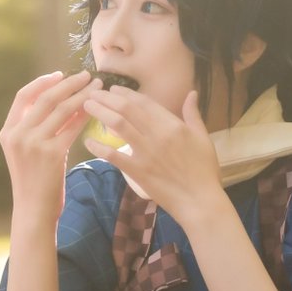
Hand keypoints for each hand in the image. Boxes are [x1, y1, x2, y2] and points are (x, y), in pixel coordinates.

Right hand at [0, 71, 98, 226]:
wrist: (33, 210)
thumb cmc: (32, 180)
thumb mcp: (24, 151)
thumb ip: (33, 127)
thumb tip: (60, 100)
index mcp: (7, 131)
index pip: (23, 96)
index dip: (42, 82)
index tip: (60, 74)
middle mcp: (17, 135)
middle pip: (45, 98)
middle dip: (69, 83)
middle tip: (87, 75)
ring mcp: (33, 144)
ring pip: (61, 110)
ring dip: (82, 95)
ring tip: (97, 88)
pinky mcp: (51, 154)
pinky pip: (72, 127)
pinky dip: (85, 115)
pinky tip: (96, 109)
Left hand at [82, 88, 224, 227]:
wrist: (200, 201)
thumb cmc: (204, 170)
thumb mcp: (203, 138)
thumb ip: (193, 114)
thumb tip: (191, 93)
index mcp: (173, 125)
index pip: (144, 102)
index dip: (126, 93)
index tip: (113, 89)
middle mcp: (157, 134)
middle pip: (127, 109)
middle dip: (107, 98)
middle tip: (93, 94)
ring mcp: (145, 152)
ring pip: (118, 125)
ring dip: (101, 112)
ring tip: (86, 106)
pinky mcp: (137, 170)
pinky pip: (113, 156)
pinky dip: (99, 147)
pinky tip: (88, 141)